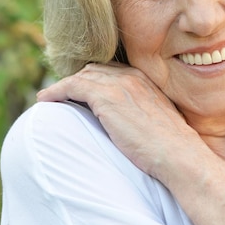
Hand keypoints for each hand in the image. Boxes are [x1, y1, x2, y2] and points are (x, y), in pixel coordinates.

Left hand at [37, 63, 200, 178]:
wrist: (178, 155)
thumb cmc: (171, 148)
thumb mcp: (158, 122)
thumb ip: (143, 113)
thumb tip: (131, 124)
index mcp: (145, 80)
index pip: (112, 71)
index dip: (93, 80)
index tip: (80, 91)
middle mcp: (132, 77)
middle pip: (94, 70)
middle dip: (77, 80)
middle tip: (62, 94)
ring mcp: (119, 85)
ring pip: (81, 76)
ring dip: (63, 86)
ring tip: (49, 97)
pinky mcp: (106, 98)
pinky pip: (72, 86)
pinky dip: (56, 90)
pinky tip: (45, 100)